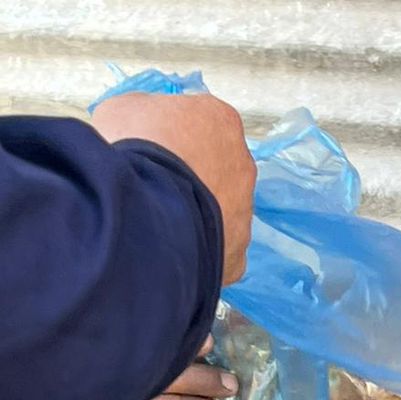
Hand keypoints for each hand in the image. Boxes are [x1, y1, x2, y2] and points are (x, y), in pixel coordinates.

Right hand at [92, 92, 255, 282]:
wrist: (142, 211)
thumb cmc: (132, 151)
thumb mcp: (122, 110)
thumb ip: (142, 114)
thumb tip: (141, 128)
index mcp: (220, 120)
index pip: (200, 123)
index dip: (171, 136)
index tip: (149, 148)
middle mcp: (242, 164)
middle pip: (215, 169)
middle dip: (187, 177)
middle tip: (153, 187)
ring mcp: (244, 212)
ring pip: (218, 212)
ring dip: (192, 214)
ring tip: (158, 221)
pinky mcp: (237, 254)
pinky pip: (217, 250)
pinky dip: (196, 250)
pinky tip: (172, 249)